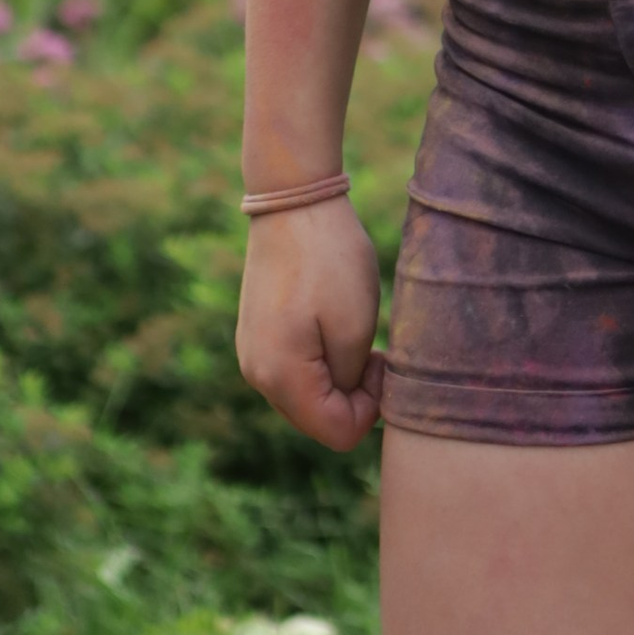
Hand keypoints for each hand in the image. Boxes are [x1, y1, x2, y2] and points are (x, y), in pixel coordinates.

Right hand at [237, 197, 384, 448]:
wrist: (293, 201)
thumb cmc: (331, 260)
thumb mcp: (355, 327)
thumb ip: (350, 383)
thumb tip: (346, 411)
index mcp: (281, 376)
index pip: (338, 433)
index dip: (371, 407)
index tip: (381, 361)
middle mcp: (257, 375)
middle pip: (320, 421)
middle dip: (353, 396)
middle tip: (373, 349)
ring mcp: (252, 356)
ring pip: (308, 398)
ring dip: (338, 378)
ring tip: (353, 333)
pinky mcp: (256, 337)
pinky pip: (295, 373)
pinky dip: (321, 362)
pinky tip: (333, 325)